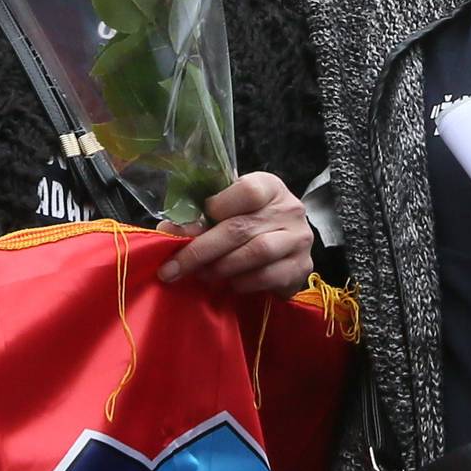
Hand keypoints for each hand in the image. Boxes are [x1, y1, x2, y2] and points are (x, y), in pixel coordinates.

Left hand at [157, 173, 313, 296]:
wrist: (285, 246)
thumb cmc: (250, 223)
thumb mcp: (229, 211)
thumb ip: (201, 217)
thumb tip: (168, 231)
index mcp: (269, 187)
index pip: (246, 191)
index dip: (216, 207)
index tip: (191, 226)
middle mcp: (289, 209)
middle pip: (240, 228)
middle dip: (200, 251)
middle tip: (173, 268)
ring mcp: (298, 238)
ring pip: (255, 253)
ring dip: (221, 267)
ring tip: (202, 274)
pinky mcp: (302, 266)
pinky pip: (267, 276)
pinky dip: (242, 282)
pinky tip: (229, 283)